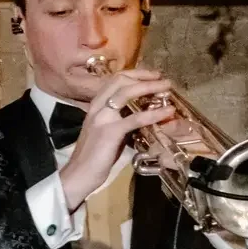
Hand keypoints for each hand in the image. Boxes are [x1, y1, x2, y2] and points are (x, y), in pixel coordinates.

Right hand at [62, 68, 174, 210]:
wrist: (79, 174)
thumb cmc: (94, 156)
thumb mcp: (107, 131)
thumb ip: (121, 120)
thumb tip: (143, 114)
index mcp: (95, 106)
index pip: (113, 80)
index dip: (134, 74)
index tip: (152, 75)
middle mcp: (97, 107)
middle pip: (120, 81)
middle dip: (144, 76)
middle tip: (162, 78)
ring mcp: (103, 118)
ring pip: (126, 93)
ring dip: (150, 87)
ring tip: (167, 88)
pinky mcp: (110, 132)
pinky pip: (135, 118)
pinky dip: (154, 113)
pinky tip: (167, 111)